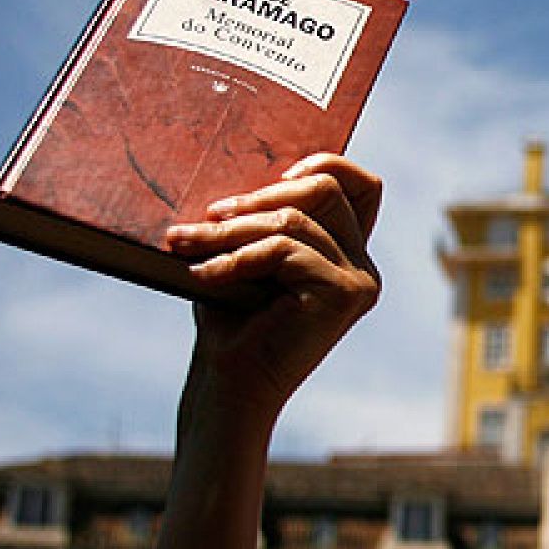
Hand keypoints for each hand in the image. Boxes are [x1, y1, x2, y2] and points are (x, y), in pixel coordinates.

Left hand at [165, 153, 381, 426]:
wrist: (228, 385)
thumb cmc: (228, 320)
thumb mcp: (244, 252)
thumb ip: (261, 215)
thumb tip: (242, 163)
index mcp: (346, 253)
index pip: (362, 187)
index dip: (327, 163)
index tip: (274, 176)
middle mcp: (363, 266)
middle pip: (327, 189)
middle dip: (260, 196)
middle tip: (209, 216)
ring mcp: (360, 280)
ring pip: (296, 219)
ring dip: (231, 228)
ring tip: (186, 243)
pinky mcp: (346, 294)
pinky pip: (287, 250)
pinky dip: (236, 258)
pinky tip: (203, 275)